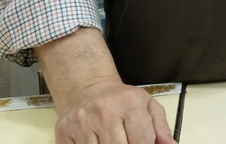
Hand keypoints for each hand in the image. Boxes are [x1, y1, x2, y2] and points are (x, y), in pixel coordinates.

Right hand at [35, 27, 176, 143]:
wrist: (87, 86)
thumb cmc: (121, 99)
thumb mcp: (147, 105)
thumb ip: (160, 128)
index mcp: (130, 103)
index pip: (142, 142)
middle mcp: (105, 111)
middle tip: (126, 141)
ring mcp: (83, 122)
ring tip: (113, 139)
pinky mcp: (65, 131)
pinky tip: (96, 142)